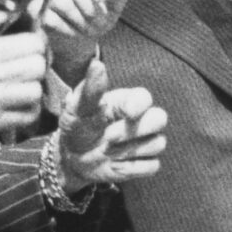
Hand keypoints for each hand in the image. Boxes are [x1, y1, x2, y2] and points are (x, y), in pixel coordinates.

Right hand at [0, 8, 46, 164]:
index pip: (31, 43)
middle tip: (25, 60)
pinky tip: (19, 100)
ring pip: (36, 90)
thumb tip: (5, 13)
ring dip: (33, 84)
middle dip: (36, 60)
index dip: (34, 39)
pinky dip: (29, 107)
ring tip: (22, 81)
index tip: (26, 41)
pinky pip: (28, 116)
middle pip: (38, 66)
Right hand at [35, 0, 134, 83]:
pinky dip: (68, 29)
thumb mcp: (115, 3)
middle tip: (99, 21)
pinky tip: (74, 31)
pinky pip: (52, 19)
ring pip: (62, 2)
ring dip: (80, 19)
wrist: (81, 40)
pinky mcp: (36, 11)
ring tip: (88, 27)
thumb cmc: (100, 15)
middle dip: (89, 6)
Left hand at [54, 58, 166, 189]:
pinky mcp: (145, 163)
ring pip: (157, 144)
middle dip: (135, 131)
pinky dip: (132, 167)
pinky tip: (115, 164)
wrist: (72, 158)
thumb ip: (90, 89)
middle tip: (109, 138)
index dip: (139, 105)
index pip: (144, 97)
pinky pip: (152, 166)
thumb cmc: (76, 126)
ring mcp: (144, 141)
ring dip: (128, 151)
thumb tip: (97, 64)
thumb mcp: (76, 108)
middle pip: (160, 119)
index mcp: (125, 101)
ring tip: (106, 151)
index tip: (127, 113)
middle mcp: (140, 119)